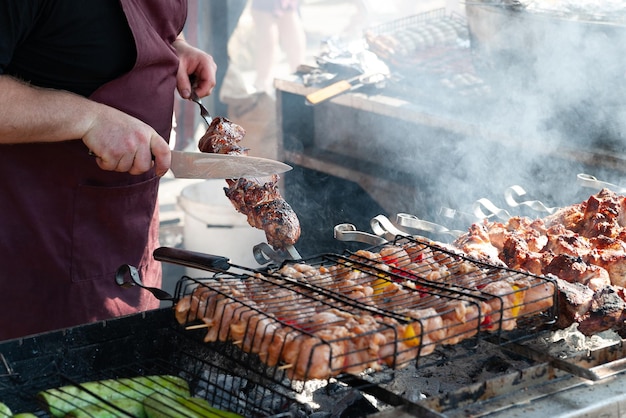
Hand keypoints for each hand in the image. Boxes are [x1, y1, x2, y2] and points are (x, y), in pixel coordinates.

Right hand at [0, 76, 170, 175]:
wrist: (90, 117)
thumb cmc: (112, 123)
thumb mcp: (136, 127)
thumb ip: (145, 142)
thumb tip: (151, 163)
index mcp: (148, 133)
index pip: (165, 152)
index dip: (164, 165)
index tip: (160, 172)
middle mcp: (140, 140)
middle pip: (143, 167)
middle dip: (133, 167)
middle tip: (123, 158)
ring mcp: (127, 147)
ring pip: (125, 169)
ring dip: (116, 163)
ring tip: (110, 148)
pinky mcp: (112, 153)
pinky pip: (110, 168)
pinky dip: (104, 163)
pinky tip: (102, 150)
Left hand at [173, 38, 216, 98]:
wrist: (177, 47)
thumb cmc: (177, 54)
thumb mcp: (177, 68)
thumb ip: (182, 82)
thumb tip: (187, 96)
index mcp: (206, 62)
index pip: (210, 82)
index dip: (201, 92)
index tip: (190, 97)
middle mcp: (211, 66)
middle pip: (209, 86)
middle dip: (197, 91)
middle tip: (184, 91)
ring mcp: (210, 70)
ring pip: (206, 87)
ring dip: (195, 89)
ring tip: (184, 83)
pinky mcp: (206, 73)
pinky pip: (203, 85)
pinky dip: (194, 87)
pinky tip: (187, 81)